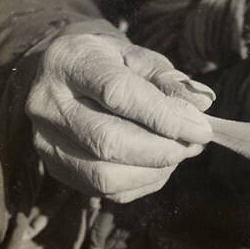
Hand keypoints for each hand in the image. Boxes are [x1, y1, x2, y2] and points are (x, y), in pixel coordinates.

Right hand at [26, 33, 214, 202]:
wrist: (63, 77)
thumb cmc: (109, 63)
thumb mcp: (138, 57)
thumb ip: (168, 79)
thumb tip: (201, 104)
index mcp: (70, 62)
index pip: (118, 94)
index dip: (165, 116)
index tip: (202, 129)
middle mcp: (48, 104)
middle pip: (108, 141)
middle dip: (163, 150)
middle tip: (195, 144)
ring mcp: (47, 141)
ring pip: (104, 175)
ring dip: (155, 171)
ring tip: (180, 152)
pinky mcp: (56, 169)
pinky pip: (105, 191)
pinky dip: (142, 182)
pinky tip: (159, 164)